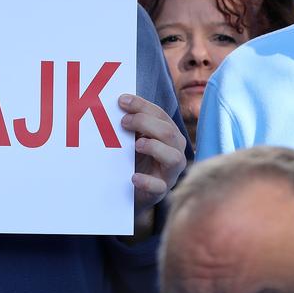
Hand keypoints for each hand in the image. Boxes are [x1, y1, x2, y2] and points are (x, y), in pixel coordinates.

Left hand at [120, 94, 186, 220]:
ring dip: (154, 148)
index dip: (142, 106)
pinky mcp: (161, 191)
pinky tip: (133, 177)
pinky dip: (147, 181)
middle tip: (123, 122)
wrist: (131, 191)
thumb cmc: (135, 159)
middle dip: (145, 123)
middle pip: (168, 132)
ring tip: (136, 145)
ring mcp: (170, 172)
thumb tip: (118, 103)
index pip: (160, 115)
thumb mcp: (135, 138)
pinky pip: (159, 187)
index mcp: (169, 134)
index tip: (122, 101)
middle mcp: (175, 151)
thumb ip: (132, 124)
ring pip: (173, 157)